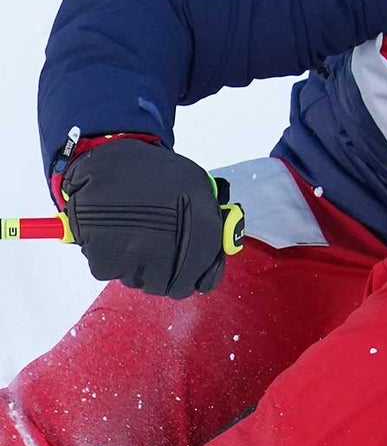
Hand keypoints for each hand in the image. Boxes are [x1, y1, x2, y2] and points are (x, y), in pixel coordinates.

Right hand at [60, 138, 225, 297]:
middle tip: (157, 250)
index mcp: (200, 229)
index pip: (202, 280)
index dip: (198, 280)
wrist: (109, 158)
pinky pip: (113, 272)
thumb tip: (223, 252)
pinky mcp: (105, 257)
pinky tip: (114, 235)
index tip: (192, 275)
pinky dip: (111, 259)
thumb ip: (215, 223)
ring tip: (134, 236)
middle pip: (170, 287)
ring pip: (141, 282)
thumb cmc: (158, 175)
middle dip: (166, 274)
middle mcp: (169, 247)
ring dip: (139, 267)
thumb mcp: (198, 188)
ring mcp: (136, 254)